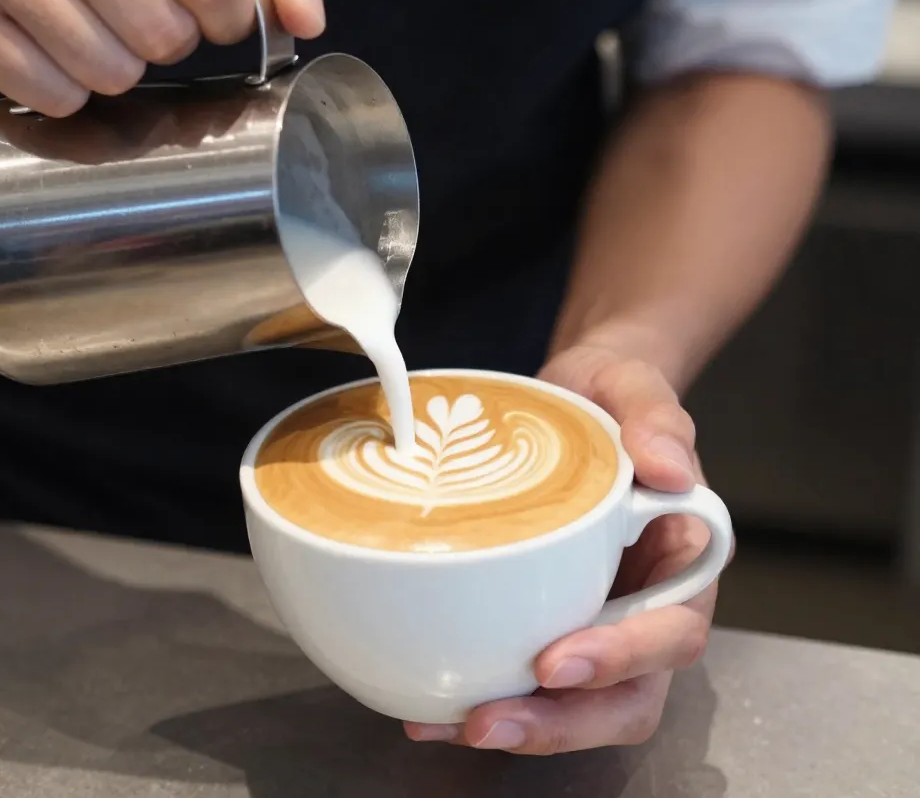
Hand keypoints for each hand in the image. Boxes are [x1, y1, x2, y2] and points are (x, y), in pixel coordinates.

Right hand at [0, 0, 330, 114]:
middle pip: (160, 32)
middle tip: (144, 10)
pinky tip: (55, 42)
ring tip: (98, 23)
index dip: (225, 11)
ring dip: (120, 66)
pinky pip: (54, 97)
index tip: (208, 4)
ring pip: (109, 72)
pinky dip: (68, 87)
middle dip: (169, 37)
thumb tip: (306, 15)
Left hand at [404, 344, 727, 752]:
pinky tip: (431, 707)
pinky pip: (526, 679)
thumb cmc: (613, 396)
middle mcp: (644, 607)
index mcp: (681, 563)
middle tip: (490, 722)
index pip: (671, 633)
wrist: (575, 396)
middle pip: (627, 699)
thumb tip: (669, 469)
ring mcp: (595, 622)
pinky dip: (486, 698)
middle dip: (562, 723)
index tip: (556, 662)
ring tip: (447, 726)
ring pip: (576, 707)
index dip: (620, 660)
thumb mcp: (635, 386)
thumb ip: (658, 419)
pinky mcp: (546, 620)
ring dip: (518, 727)